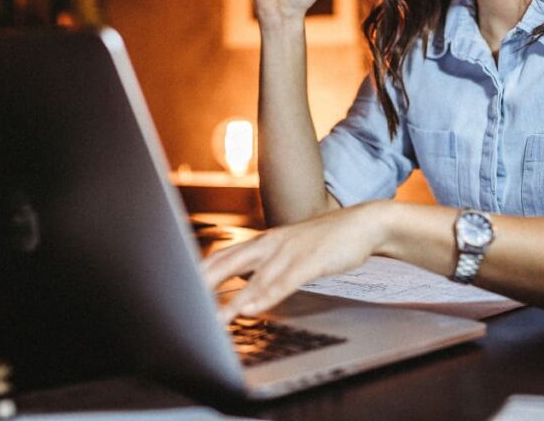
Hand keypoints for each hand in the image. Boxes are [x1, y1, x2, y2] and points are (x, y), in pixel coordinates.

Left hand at [201, 202, 386, 321]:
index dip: (200, 273)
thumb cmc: (325, 242)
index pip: (222, 256)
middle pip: (228, 263)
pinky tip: (251, 308)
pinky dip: (265, 296)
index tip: (180, 290)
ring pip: (253, 278)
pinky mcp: (310, 261)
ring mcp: (289, 251)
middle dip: (204, 285)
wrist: (362, 224)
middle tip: (183, 304)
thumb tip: (245, 289)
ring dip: (232, 300)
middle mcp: (270, 244)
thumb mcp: (289, 251)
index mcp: (263, 241)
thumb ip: (267, 266)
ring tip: (215, 319)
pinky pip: (283, 282)